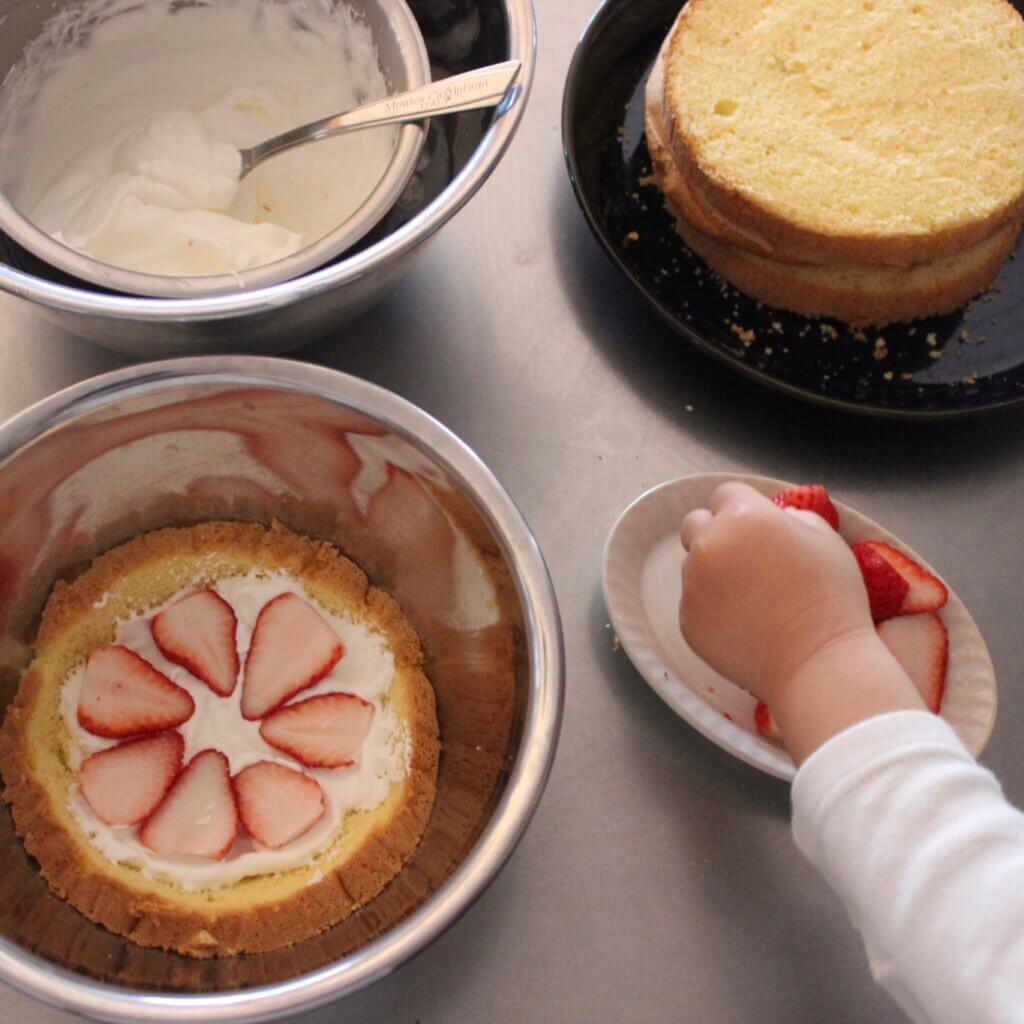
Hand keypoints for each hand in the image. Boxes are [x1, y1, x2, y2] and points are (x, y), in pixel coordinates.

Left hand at [679, 482, 921, 761]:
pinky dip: (711, 608)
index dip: (742, 508)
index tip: (758, 527)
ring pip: (694, 566)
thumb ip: (792, 518)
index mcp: (741, 517)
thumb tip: (776, 520)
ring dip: (714, 572)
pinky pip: (694, 603)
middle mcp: (708, 545)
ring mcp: (692, 584)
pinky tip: (744, 624)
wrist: (816, 662)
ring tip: (751, 598)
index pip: (725, 494)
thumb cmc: (830, 597)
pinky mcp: (686, 620)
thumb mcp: (825, 538)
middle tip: (744, 556)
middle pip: (695, 524)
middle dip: (715, 532)